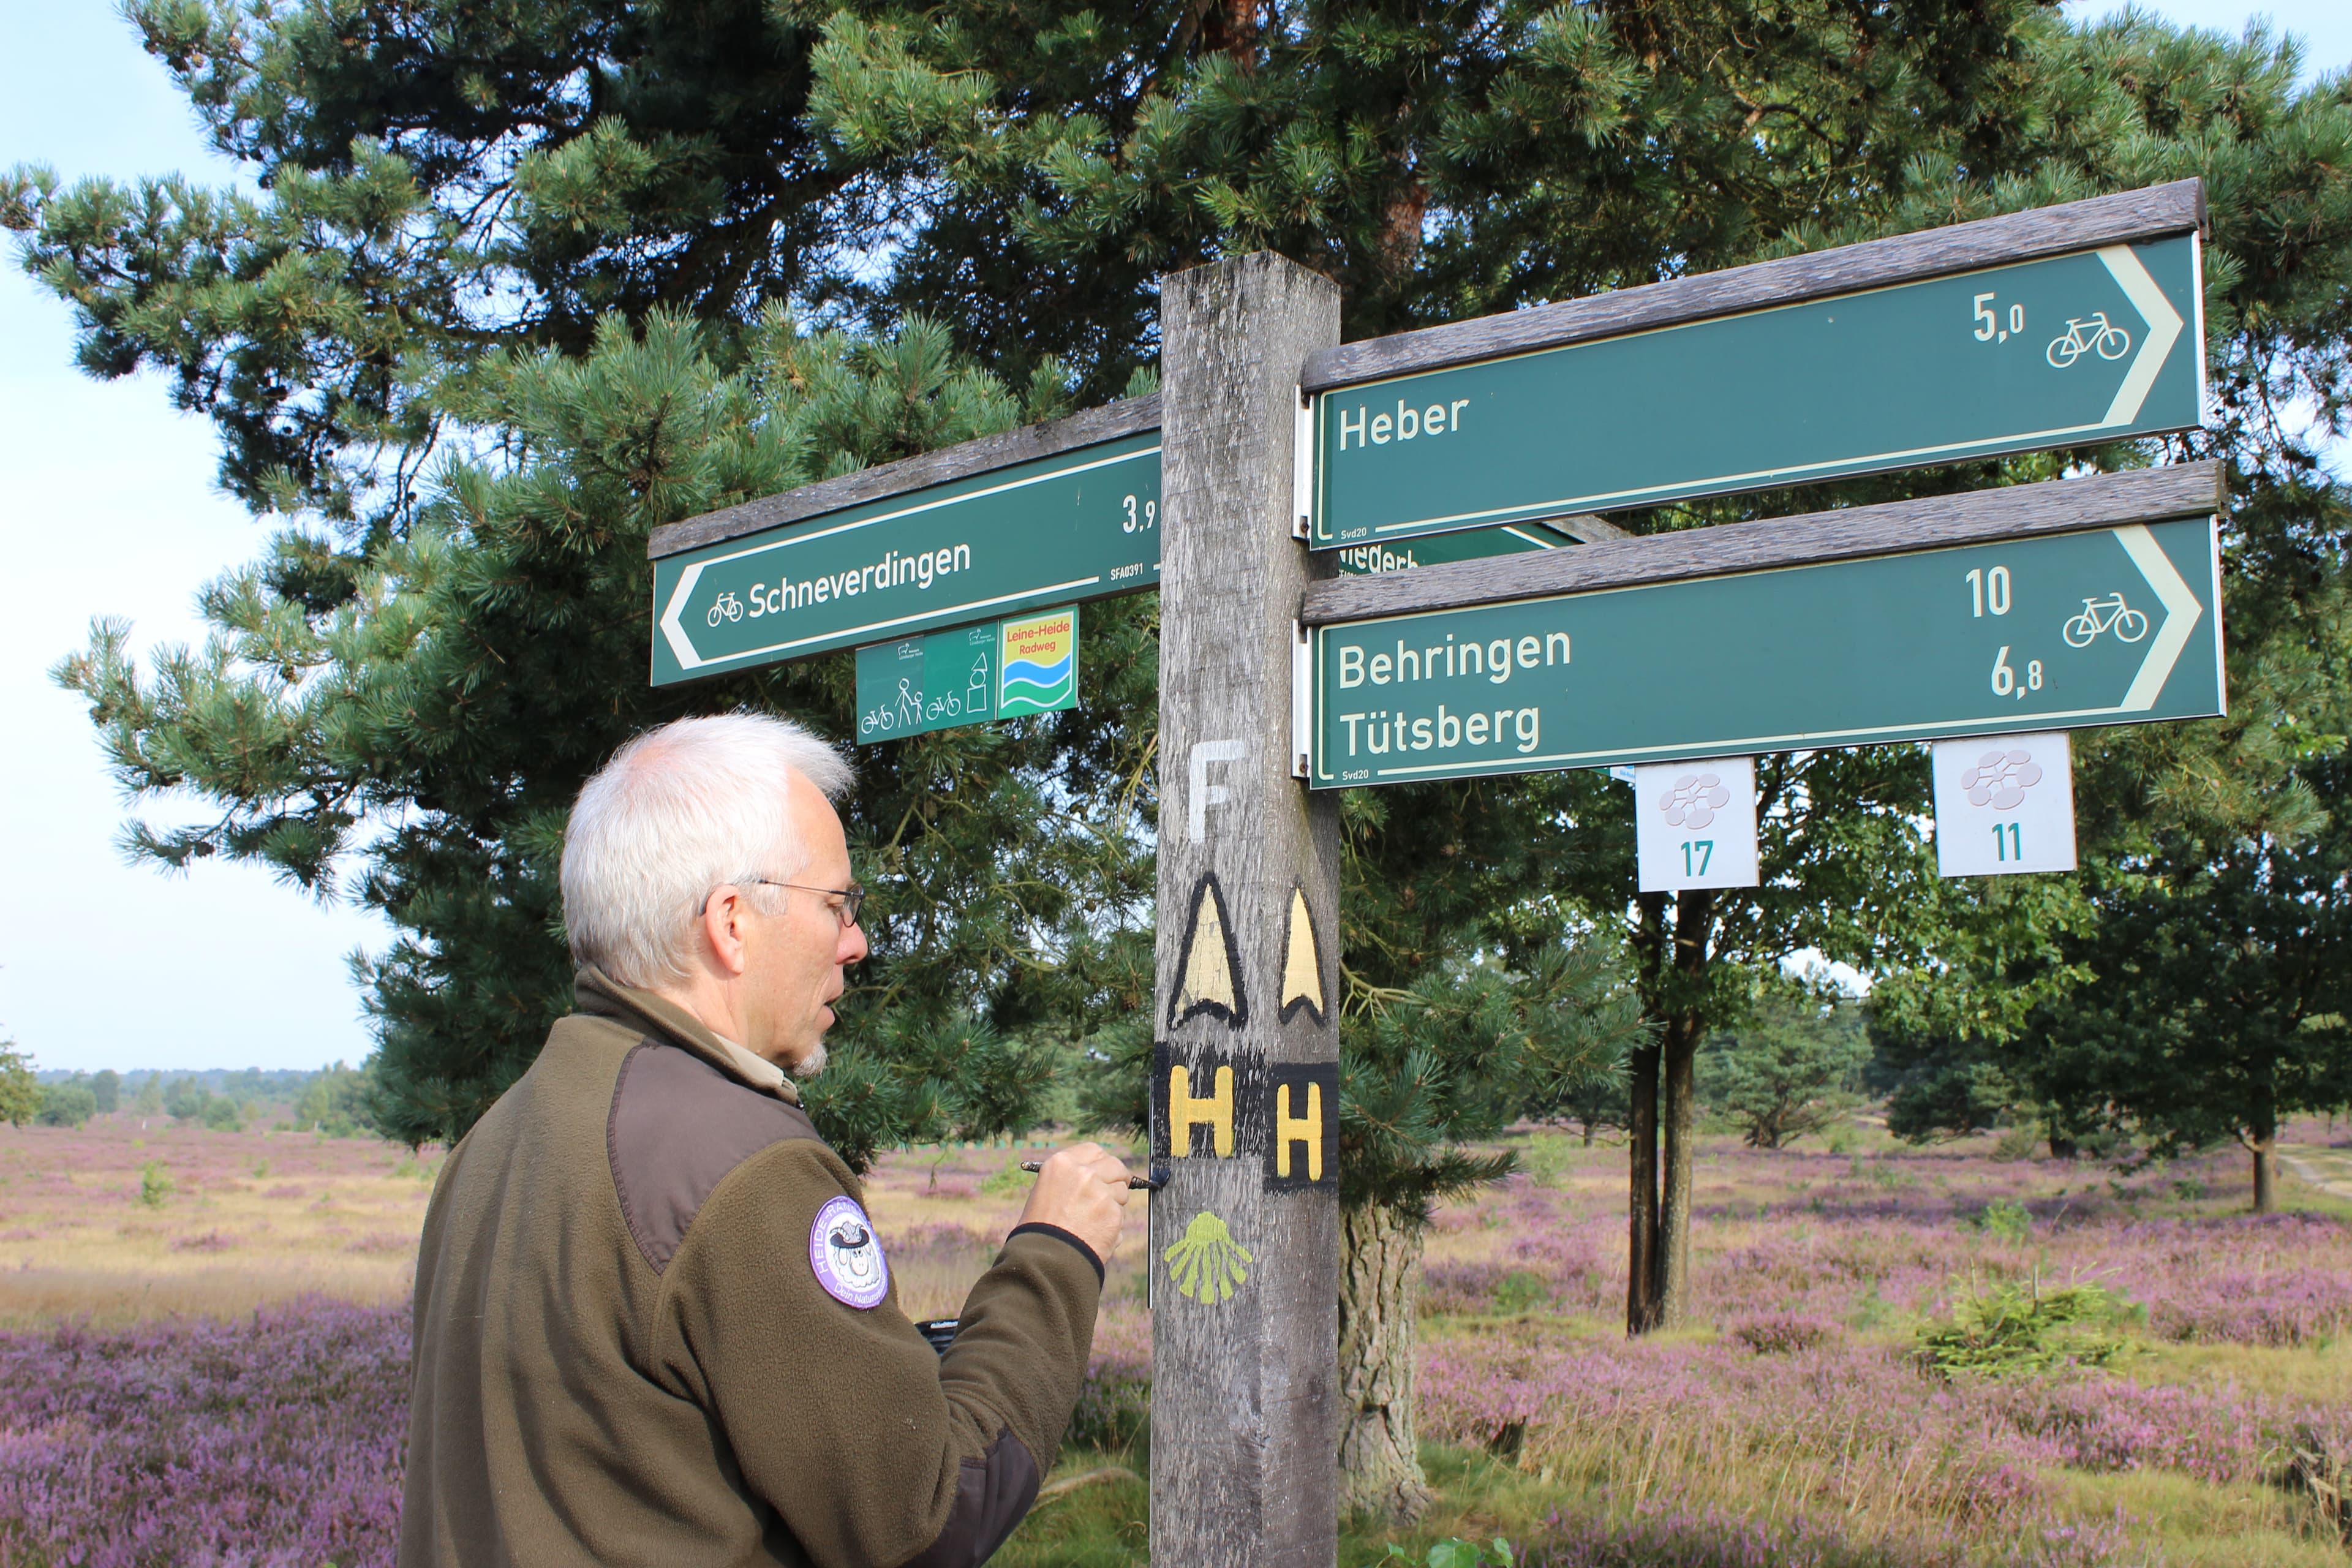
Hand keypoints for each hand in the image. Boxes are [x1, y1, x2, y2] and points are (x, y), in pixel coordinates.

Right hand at [1015, 1142, 1131, 1261]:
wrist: (1043, 1260)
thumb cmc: (1039, 1229)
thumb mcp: (1046, 1192)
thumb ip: (1071, 1180)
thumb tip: (1096, 1176)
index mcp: (1061, 1163)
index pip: (1094, 1151)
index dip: (1101, 1163)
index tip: (1103, 1171)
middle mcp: (1083, 1173)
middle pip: (1115, 1165)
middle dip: (1117, 1178)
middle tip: (1112, 1191)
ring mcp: (1101, 1192)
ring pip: (1122, 1192)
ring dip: (1114, 1204)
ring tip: (1092, 1222)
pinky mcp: (1113, 1214)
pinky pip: (1121, 1215)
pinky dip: (1113, 1226)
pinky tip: (1095, 1236)